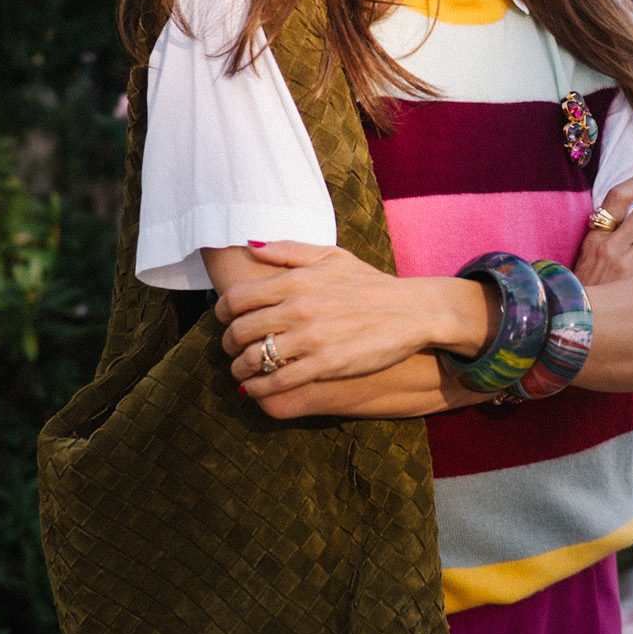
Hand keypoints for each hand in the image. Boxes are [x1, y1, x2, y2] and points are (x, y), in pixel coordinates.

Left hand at [211, 241, 491, 396]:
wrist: (411, 311)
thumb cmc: (370, 283)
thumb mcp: (331, 256)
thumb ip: (287, 250)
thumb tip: (250, 246)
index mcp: (295, 280)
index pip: (236, 298)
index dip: (222, 312)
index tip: (226, 320)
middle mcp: (298, 309)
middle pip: (239, 331)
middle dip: (228, 343)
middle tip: (232, 348)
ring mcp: (311, 339)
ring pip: (254, 358)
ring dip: (239, 368)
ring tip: (242, 370)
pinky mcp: (325, 365)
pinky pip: (277, 381)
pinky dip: (259, 387)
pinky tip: (256, 387)